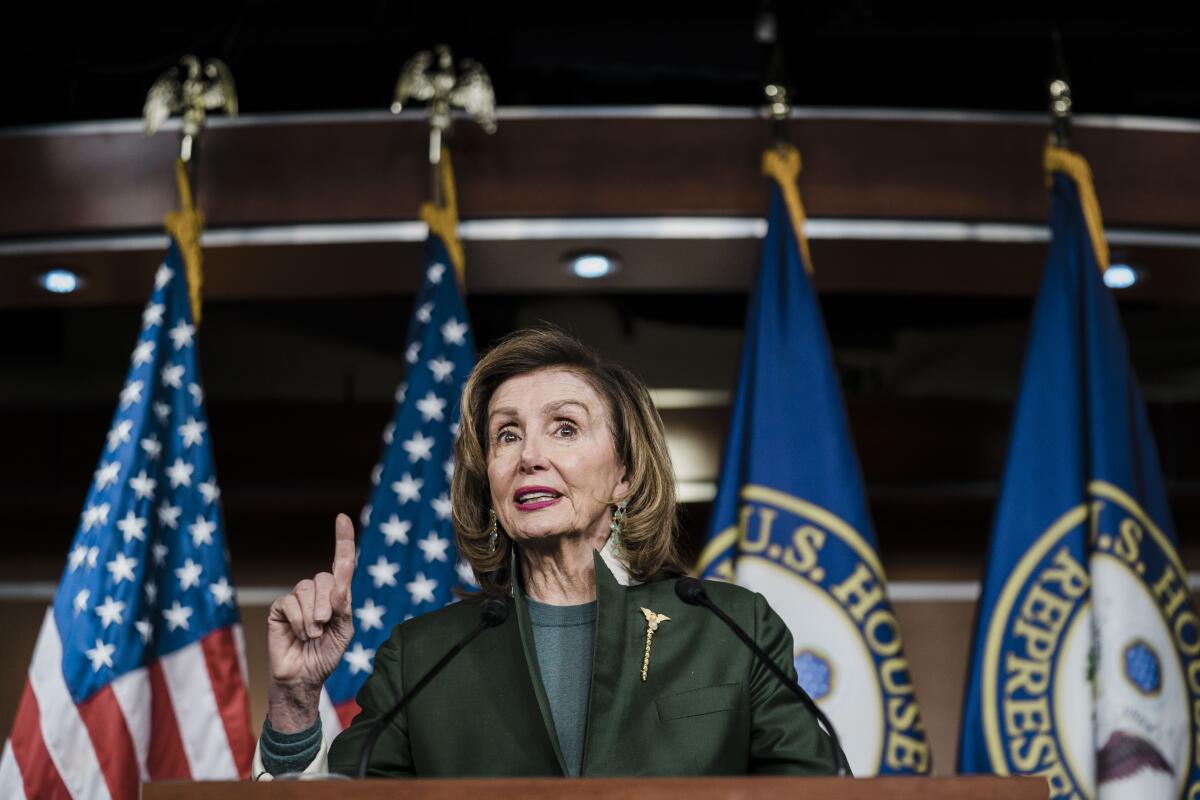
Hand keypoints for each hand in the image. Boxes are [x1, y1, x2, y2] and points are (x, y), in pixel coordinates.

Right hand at [266, 513, 355, 731]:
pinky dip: (298, 620)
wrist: (304, 677)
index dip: (343, 540)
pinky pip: (290, 602)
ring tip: (312, 635)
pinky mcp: (280, 608)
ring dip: (312, 616)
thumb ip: (343, 606)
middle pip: (324, 577)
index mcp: (337, 595)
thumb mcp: (345, 631)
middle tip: (324, 626)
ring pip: (306, 589)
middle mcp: (318, 592)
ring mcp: (297, 599)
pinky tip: (299, 634)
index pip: (342, 563)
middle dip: (327, 604)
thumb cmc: (326, 655)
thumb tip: (336, 586)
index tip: (342, 518)